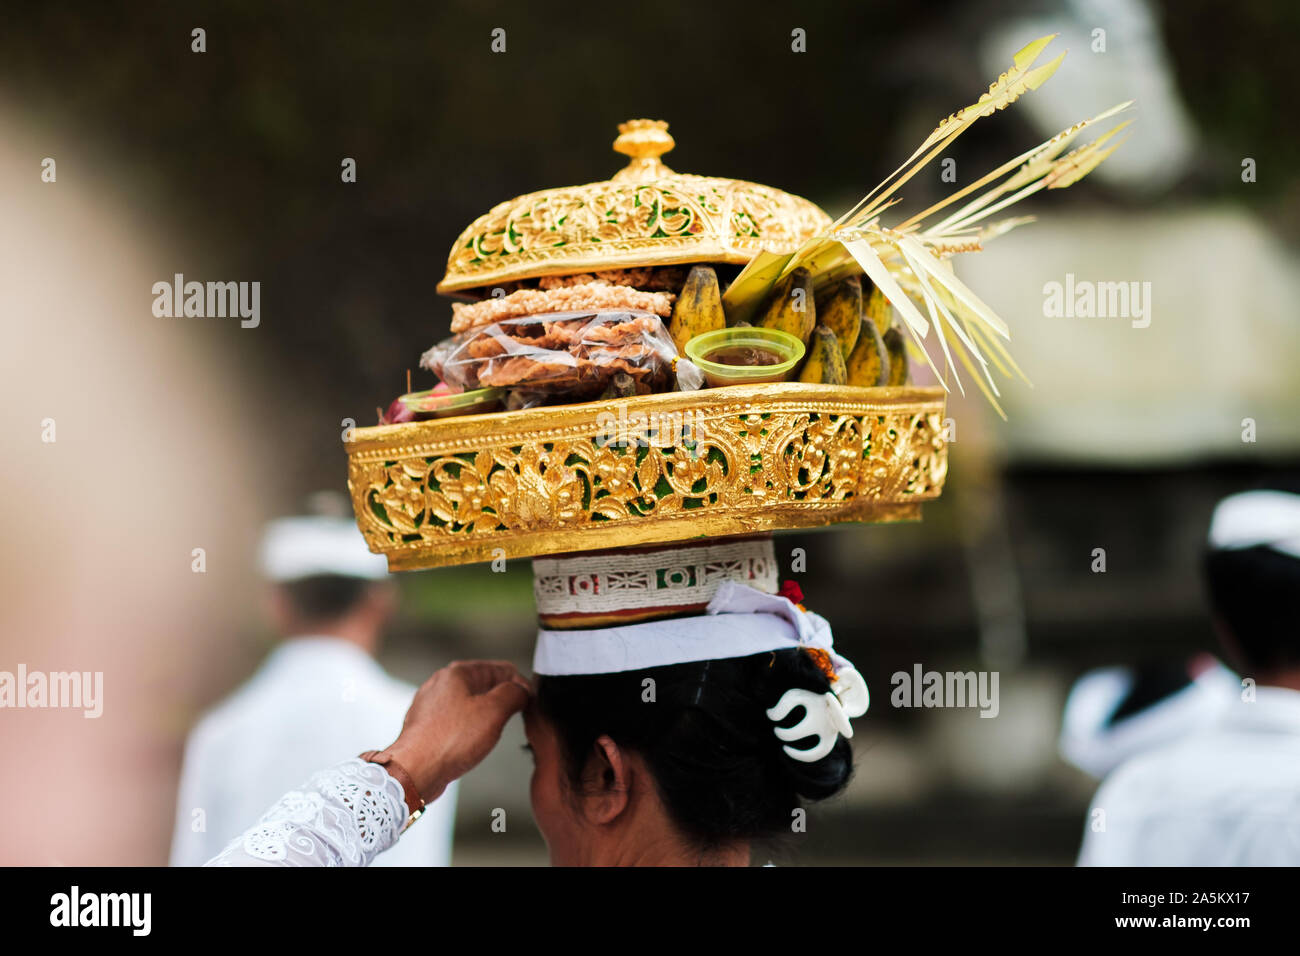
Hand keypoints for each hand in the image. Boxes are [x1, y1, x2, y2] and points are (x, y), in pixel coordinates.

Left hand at [382, 660, 530, 801]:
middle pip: (485, 685)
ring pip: (470, 703)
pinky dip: (469, 728)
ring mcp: (431, 705)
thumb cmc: (449, 741)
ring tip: (493, 733)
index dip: (521, 684)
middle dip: (503, 700)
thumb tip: (521, 691)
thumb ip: (514, 694)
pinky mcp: (426, 725)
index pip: (502, 669)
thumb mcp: (494, 712)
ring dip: (486, 715)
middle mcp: (441, 684)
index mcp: (458, 673)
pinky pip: (456, 721)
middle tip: (515, 717)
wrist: (415, 770)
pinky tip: (472, 743)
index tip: (530, 701)